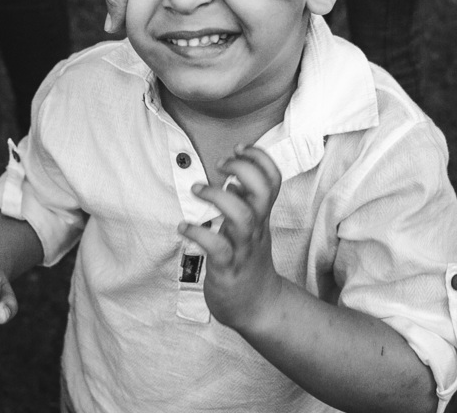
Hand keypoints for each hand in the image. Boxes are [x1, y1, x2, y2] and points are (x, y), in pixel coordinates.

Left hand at [178, 146, 285, 331]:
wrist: (258, 308)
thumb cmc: (249, 264)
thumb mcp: (251, 231)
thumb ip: (244, 206)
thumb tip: (233, 183)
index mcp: (261, 217)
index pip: (273, 180)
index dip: (259, 158)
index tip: (239, 148)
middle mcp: (256, 230)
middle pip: (262, 192)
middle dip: (243, 170)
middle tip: (221, 166)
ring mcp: (243, 249)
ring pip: (242, 217)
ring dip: (218, 198)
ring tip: (197, 190)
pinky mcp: (228, 269)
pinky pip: (217, 248)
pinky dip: (199, 233)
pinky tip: (183, 228)